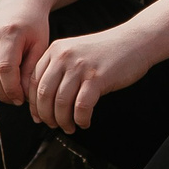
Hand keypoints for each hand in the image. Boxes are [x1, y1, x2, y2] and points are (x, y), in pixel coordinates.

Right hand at [0, 0, 52, 104]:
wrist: (19, 2)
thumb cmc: (33, 26)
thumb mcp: (40, 46)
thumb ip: (32, 70)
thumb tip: (23, 96)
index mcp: (10, 32)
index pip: (6, 69)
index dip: (12, 89)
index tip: (20, 99)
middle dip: (1, 92)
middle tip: (12, 99)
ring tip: (4, 88)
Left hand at [23, 24, 154, 131]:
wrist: (135, 41)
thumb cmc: (107, 50)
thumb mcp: (76, 52)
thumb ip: (58, 69)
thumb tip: (44, 101)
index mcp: (55, 50)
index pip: (34, 82)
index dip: (34, 105)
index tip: (38, 117)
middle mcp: (64, 57)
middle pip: (44, 95)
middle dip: (47, 116)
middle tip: (53, 125)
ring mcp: (80, 67)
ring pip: (61, 103)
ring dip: (63, 121)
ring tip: (69, 127)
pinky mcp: (97, 78)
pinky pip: (81, 107)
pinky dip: (81, 119)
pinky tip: (84, 122)